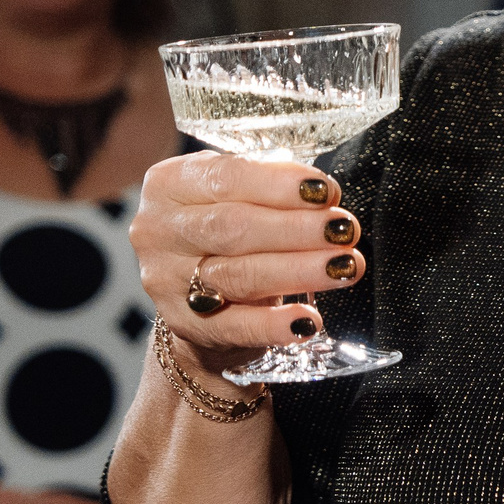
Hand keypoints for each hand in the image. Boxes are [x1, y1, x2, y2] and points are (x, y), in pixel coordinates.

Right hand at [130, 152, 363, 368]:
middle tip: (344, 230)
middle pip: (234, 227)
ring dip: (299, 270)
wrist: (201, 295)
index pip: (226, 178)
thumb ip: (274, 187)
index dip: (280, 185)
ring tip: (344, 266)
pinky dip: (275, 325)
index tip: (325, 191)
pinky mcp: (185, 325)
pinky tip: (308, 321)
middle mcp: (159, 231)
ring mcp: (166, 281)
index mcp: (170, 184)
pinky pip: (235, 326)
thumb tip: (322, 193)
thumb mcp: (241, 194)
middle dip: (296, 228)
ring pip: (239, 275)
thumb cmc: (232, 230)